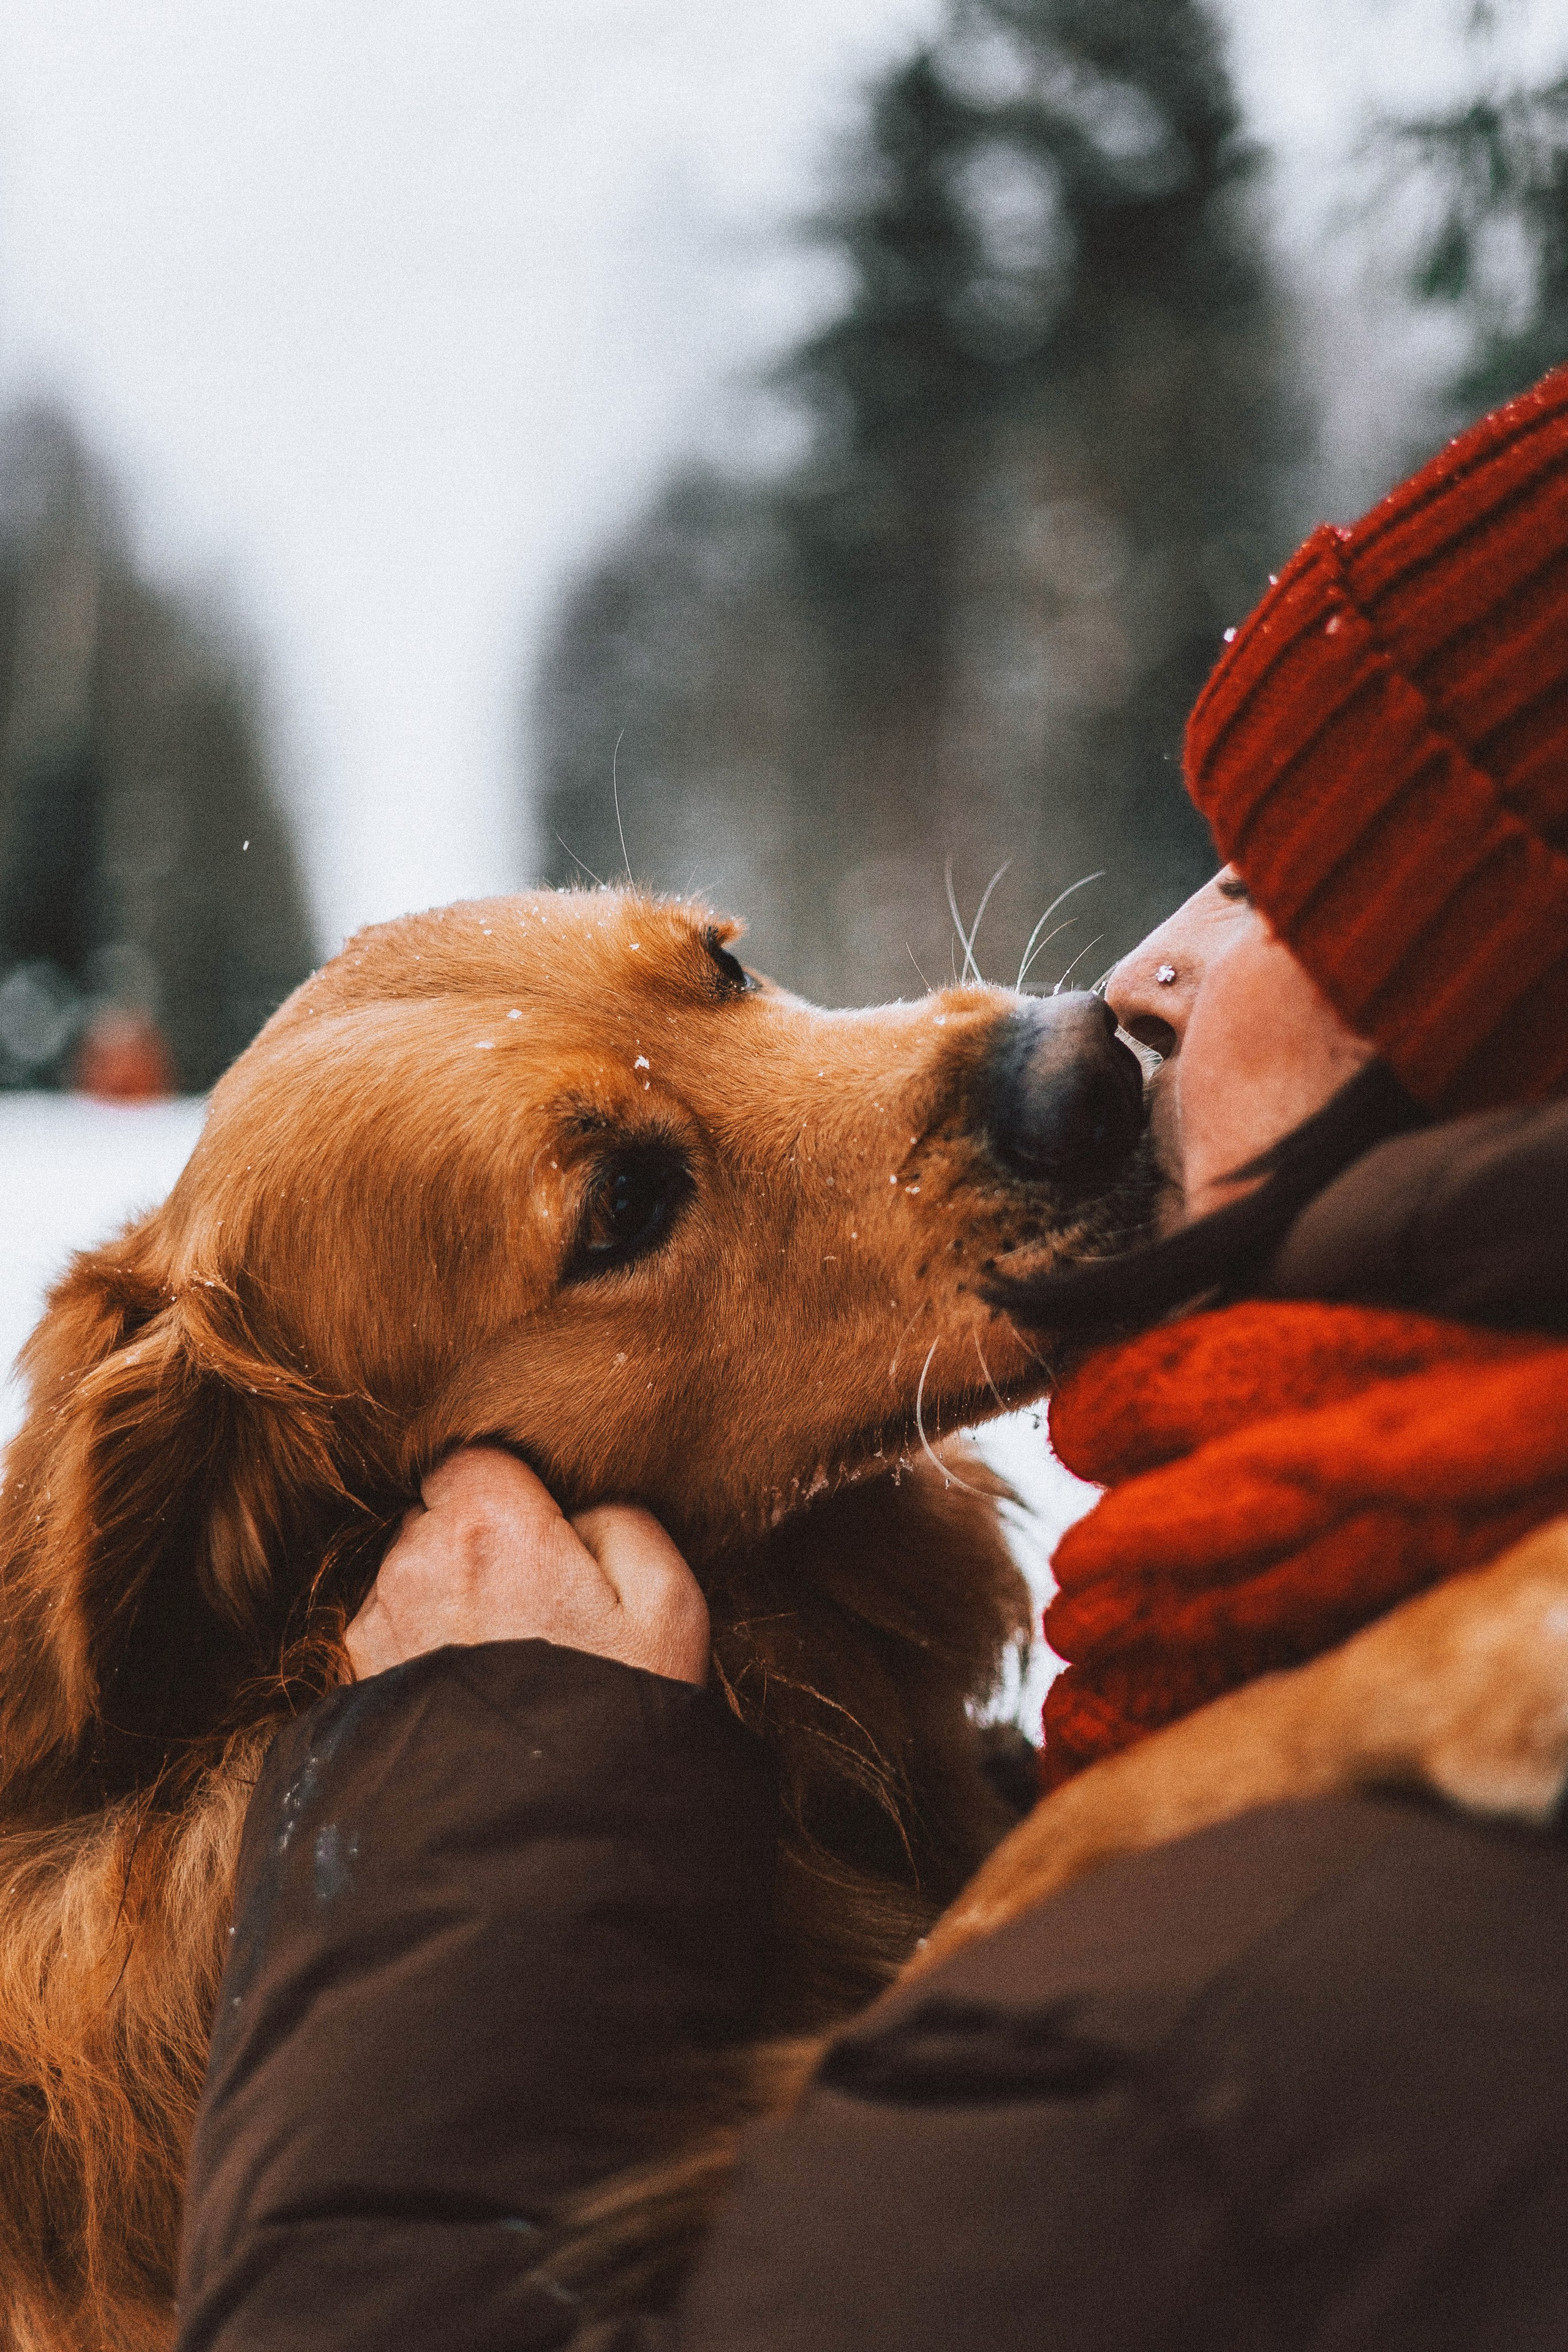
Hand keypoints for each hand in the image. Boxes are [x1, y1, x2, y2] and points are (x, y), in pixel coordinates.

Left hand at [346, 1446, 709, 1686]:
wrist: (544, 1835)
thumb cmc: (615, 1711)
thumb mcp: (667, 1603)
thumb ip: (624, 1520)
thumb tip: (577, 1511)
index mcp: (490, 1523)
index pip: (474, 1457)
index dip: (512, 1490)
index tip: (544, 1532)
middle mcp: (417, 1559)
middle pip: (440, 1512)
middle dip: (481, 1539)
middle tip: (537, 1602)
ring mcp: (380, 1619)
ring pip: (412, 1568)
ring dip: (449, 1591)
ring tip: (507, 1652)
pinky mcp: (360, 1672)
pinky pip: (391, 1624)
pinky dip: (424, 1639)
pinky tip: (472, 1684)